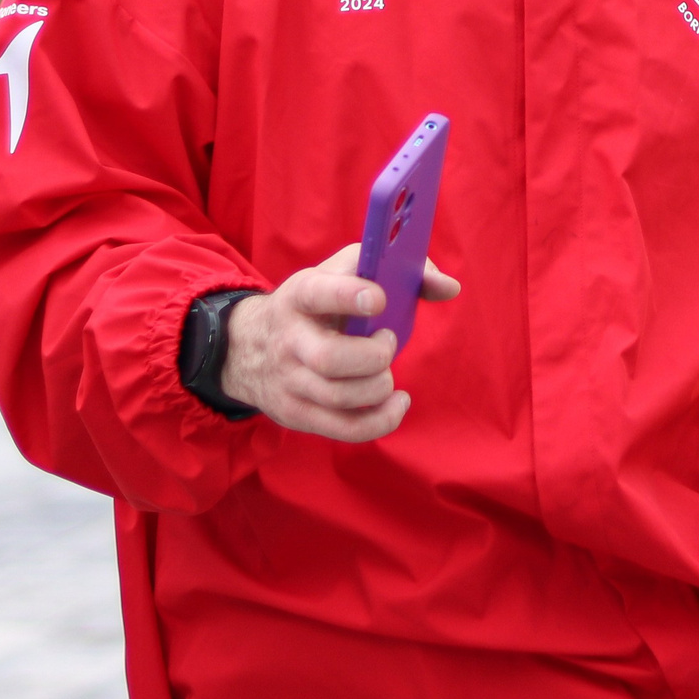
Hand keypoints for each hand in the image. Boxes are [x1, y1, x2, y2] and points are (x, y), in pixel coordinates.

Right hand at [220, 242, 458, 440]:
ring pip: (338, 397)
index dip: (350, 297)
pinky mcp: (297, 414)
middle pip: (329, 359)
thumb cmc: (317, 302)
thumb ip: (398, 270)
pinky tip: (396, 403)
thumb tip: (450, 287)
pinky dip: (380, 421)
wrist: (249, 345)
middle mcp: (290, 340)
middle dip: (373, 356)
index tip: (380, 300)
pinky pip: (343, 429)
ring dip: (379, 387)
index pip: (319, 294)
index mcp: (300, 295)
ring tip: (387, 373)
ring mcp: (290, 381)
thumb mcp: (342, 272)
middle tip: (388, 341)